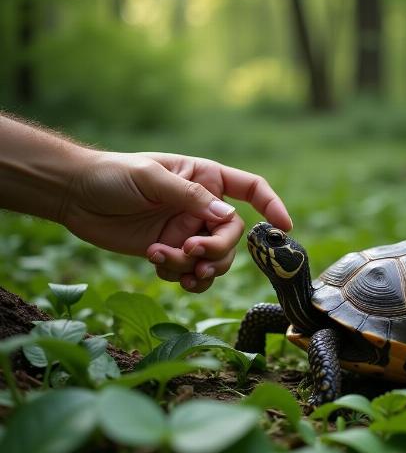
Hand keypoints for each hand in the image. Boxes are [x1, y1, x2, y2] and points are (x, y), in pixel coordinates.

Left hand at [62, 151, 291, 291]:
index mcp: (205, 179)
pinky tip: (160, 266)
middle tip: (191, 253)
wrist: (75, 196)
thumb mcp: (152, 177)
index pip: (250, 188)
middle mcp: (202, 207)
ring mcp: (187, 232)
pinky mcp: (170, 252)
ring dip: (197, 268)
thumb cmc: (114, 175)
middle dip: (216, 250)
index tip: (284, 228)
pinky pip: (190, 273)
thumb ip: (190, 196)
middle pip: (232, 236)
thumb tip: (228, 217)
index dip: (271, 205)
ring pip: (214, 260)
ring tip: (169, 262)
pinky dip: (181, 277)